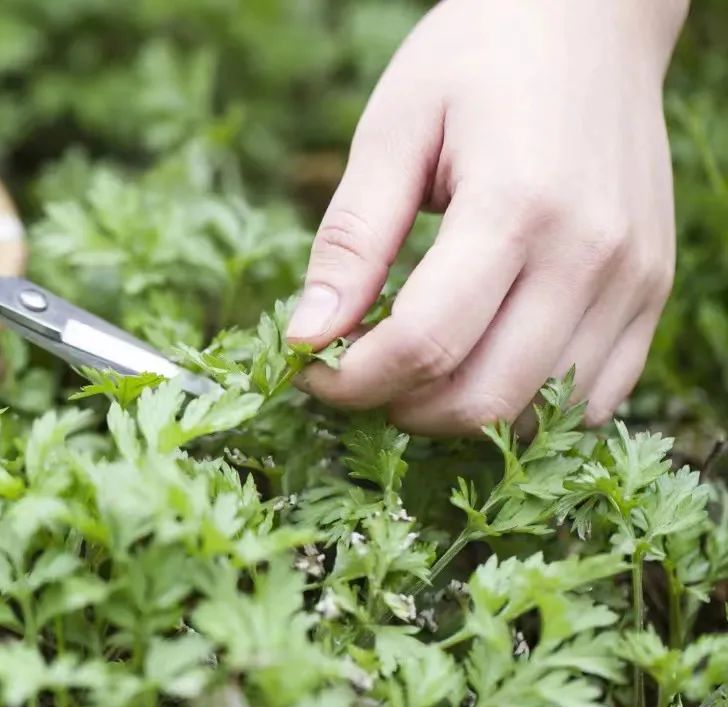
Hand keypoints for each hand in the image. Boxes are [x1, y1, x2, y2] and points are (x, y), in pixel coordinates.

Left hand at [287, 0, 688, 434]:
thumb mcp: (393, 133)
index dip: (352, 381)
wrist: (590, 17)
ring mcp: (633, 279)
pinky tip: (482, 362)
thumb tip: (307, 337)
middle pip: (483, 398)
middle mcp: (589, 254)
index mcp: (516, 205)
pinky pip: (595, 395)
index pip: (424, 344)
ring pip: (539, 411)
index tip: (312, 372)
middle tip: (359, 376)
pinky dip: (527, 404)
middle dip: (400, 408)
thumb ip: (351, 241)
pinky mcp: (653, 290)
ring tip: (416, 367)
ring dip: (460, 413)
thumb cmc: (479, 59)